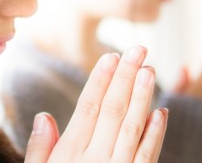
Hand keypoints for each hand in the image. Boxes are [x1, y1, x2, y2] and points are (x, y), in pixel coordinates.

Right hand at [24, 46, 167, 161]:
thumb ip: (40, 151)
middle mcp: (95, 161)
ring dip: (143, 98)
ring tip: (149, 71)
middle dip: (126, 78)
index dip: (101, 81)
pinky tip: (162, 113)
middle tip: (138, 49)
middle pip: (113, 111)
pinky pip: (147, 158)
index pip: (88, 108)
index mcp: (70, 156)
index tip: (111, 57)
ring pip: (132, 129)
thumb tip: (44, 116)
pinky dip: (155, 135)